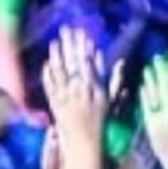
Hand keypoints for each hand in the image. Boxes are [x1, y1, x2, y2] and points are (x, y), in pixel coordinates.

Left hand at [43, 28, 113, 149]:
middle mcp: (81, 90)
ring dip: (57, 55)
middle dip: (71, 45)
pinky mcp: (55, 101)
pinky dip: (48, 73)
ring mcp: (66, 95)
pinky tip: (48, 63)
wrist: (84, 139)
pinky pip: (50, 85)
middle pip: (75, 63)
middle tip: (67, 30)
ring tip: (56, 42)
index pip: (90, 64)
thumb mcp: (111, 99)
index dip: (86, 48)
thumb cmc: (100, 119)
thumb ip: (115, 79)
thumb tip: (119, 61)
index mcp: (96, 88)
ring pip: (61, 71)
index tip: (84, 34)